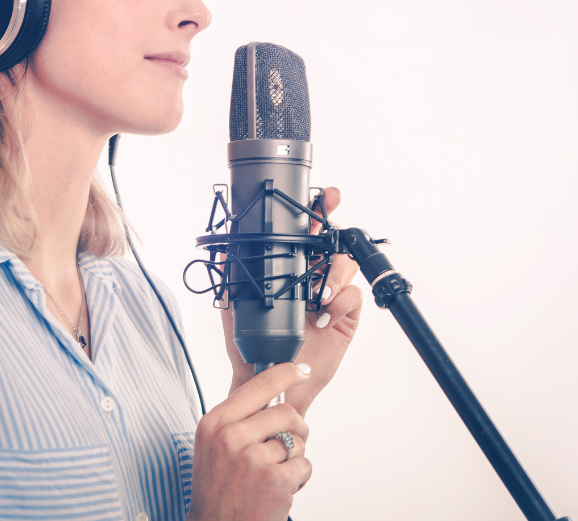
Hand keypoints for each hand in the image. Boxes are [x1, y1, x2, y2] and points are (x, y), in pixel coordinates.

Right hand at [187, 362, 312, 520]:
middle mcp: (230, 437)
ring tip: (275, 474)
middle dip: (296, 428)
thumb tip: (273, 395)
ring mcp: (252, 458)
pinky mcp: (274, 480)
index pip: (258, 385)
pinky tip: (281, 489)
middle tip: (287, 446)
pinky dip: (299, 478)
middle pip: (285, 412)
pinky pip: (304, 465)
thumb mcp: (213, 446)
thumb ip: (237, 419)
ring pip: (297, 440)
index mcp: (214, 423)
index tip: (302, 369)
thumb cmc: (217, 489)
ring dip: (294, 458)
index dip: (285, 373)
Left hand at [222, 187, 362, 416]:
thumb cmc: (252, 347)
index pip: (306, 235)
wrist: (268, 381)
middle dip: (336, 228)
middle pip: (332, 244)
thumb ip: (232, 278)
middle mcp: (313, 278)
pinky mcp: (345, 316)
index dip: (317, 212)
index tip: (323, 195)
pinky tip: (324, 316)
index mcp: (290, 270)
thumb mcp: (236, 308)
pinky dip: (341, 302)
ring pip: (345, 267)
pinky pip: (353, 297)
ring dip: (333, 276)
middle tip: (331, 223)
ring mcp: (331, 296)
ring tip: (318, 295)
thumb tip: (224, 251)